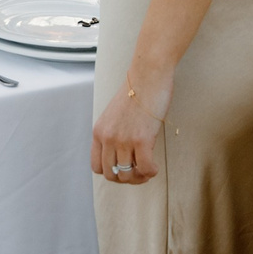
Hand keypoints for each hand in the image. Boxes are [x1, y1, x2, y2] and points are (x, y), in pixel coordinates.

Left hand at [91, 64, 170, 184]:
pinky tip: (155, 167)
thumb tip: (124, 154)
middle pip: (111, 174)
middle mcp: (108, 138)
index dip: (112, 172)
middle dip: (126, 178)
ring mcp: (123, 139)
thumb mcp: (115, 114)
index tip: (124, 168)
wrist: (148, 74)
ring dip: (140, 177)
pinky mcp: (141, 139)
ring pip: (127, 174)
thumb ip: (115, 133)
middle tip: (139, 172)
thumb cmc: (137, 90)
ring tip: (148, 170)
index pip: (97, 166)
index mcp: (99, 131)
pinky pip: (144, 168)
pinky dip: (150, 172)